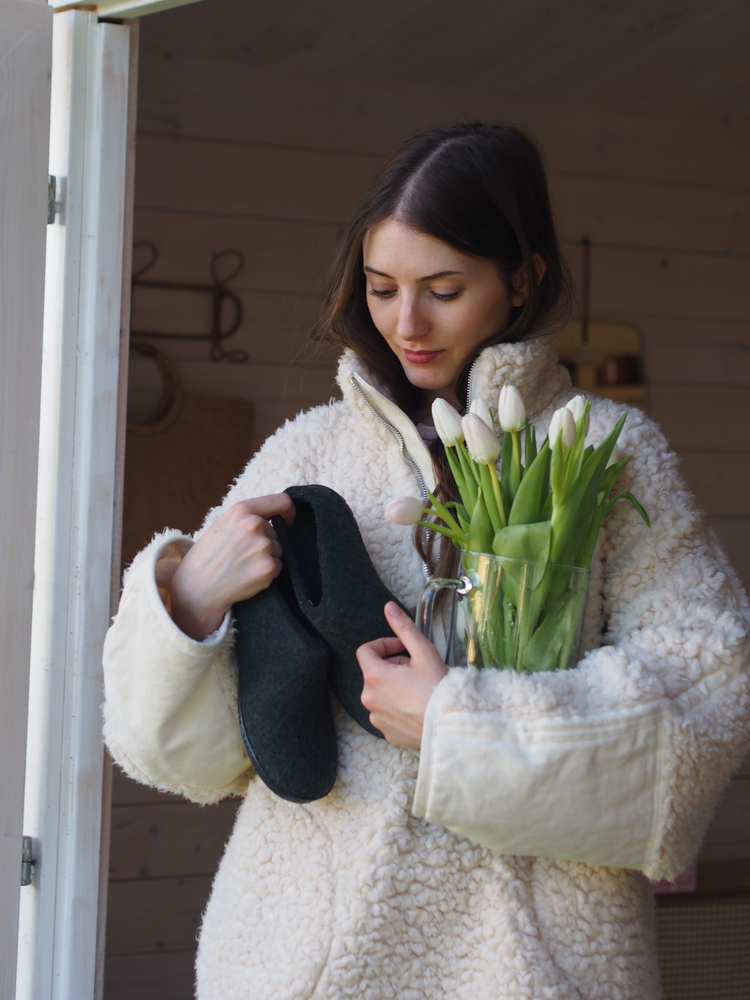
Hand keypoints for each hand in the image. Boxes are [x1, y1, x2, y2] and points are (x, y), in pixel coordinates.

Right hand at [170, 494, 294, 640]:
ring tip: (242, 566)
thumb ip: (247, 517)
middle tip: (241, 556)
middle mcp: (254, 525)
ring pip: (278, 551)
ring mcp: (263, 546)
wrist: (196, 588)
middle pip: (276, 533)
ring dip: (266, 559)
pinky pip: (278, 567)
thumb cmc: (207, 557)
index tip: (288, 521)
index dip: (289, 511)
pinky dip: (267, 573)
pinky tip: (247, 576)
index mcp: (242, 510)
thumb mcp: (223, 525)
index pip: (281, 501)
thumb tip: (274, 516)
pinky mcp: (269, 567)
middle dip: (265, 544)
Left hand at [357, 602, 447, 747]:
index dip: (384, 645)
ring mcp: (376, 718)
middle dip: (392, 666)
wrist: (450, 726)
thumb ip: (404, 628)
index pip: (365, 650)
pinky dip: (397, 707)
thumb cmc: (437, 689)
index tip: (402, 649)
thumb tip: (389, 607)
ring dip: (394, 686)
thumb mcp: (423, 652)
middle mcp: (369, 699)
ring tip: (418, 688)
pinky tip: (416, 707)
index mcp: (374, 676)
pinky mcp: (386, 732)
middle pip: (374, 672)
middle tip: (416, 669)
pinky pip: (386, 713)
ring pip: (380, 693)